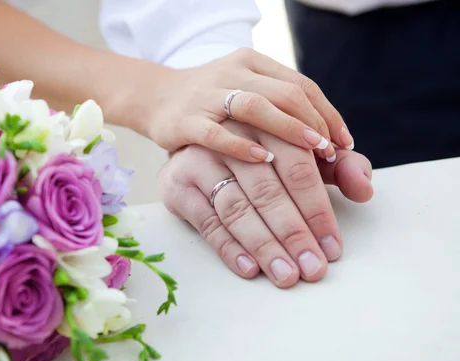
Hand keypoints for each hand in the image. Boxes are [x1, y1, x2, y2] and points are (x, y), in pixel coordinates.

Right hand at [141, 48, 354, 163]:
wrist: (155, 98)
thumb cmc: (210, 103)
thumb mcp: (244, 93)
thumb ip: (280, 109)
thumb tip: (327, 142)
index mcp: (252, 63)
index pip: (300, 84)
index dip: (326, 112)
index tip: (342, 141)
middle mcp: (232, 73)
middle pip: (284, 92)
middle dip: (314, 121)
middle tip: (331, 150)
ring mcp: (207, 96)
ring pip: (255, 106)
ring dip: (289, 129)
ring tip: (312, 151)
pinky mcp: (185, 120)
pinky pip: (216, 133)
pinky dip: (242, 147)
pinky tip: (264, 159)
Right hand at [158, 120, 371, 286]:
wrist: (195, 145)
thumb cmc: (257, 155)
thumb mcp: (300, 152)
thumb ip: (337, 167)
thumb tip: (364, 190)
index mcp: (268, 125)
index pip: (298, 167)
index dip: (317, 209)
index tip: (333, 247)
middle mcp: (232, 138)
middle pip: (267, 190)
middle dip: (293, 233)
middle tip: (313, 269)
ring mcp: (200, 160)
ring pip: (236, 207)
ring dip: (263, 245)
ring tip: (286, 275)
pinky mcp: (177, 184)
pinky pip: (205, 219)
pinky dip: (227, 247)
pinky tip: (250, 268)